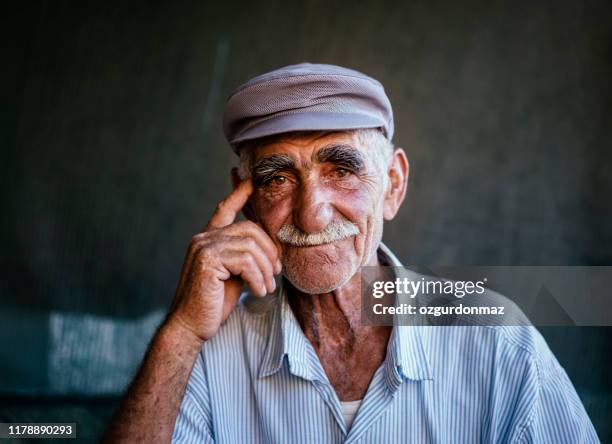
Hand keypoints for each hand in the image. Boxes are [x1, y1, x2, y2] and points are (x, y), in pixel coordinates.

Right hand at [165, 179, 280, 341]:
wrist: (190, 326)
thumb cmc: (213, 304)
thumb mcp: (234, 276)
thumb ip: (245, 258)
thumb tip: (271, 251)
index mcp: (208, 239)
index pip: (225, 209)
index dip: (239, 193)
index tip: (251, 179)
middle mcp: (204, 238)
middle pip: (250, 229)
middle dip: (270, 251)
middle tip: (276, 273)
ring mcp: (204, 247)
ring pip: (251, 246)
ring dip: (265, 270)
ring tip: (266, 288)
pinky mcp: (207, 260)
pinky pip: (246, 261)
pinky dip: (258, 278)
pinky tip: (258, 291)